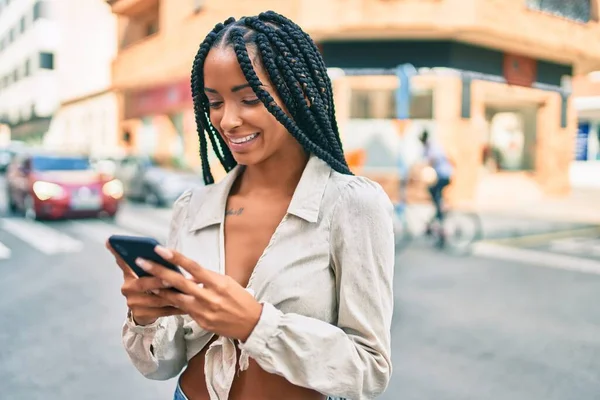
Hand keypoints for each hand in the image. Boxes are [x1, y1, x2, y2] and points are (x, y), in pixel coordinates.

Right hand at [106, 241, 184, 325]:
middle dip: (158, 281)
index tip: (128, 250)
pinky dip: (177, 307)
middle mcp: (127, 290)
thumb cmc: (147, 285)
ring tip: (187, 291)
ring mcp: (134, 304)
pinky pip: (163, 311)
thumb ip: (136, 258)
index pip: (124, 262)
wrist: (145, 311)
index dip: (120, 255)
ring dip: (173, 295)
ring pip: (156, 299)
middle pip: (143, 284)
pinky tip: (189, 304)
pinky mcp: (143, 315)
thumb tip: (112, 240)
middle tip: (171, 278)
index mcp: (128, 275)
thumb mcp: (140, 271)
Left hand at [134, 246, 262, 341]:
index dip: (176, 258)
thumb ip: (207, 278)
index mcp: (218, 283)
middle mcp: (210, 297)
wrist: (252, 323)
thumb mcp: (227, 283)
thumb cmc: (240, 298)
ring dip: (159, 289)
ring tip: (144, 281)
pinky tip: (160, 297)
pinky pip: (183, 311)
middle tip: (141, 262)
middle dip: (158, 271)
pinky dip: (172, 303)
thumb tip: (188, 274)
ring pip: (176, 299)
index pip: (194, 267)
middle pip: (179, 282)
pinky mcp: (201, 322)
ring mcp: (204, 311)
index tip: (161, 249)